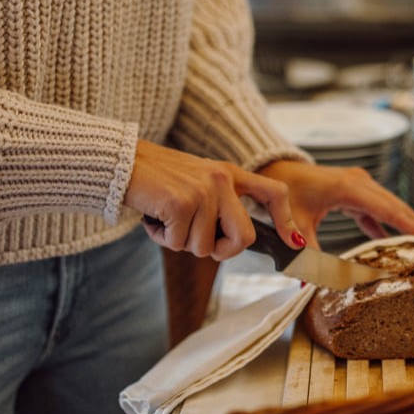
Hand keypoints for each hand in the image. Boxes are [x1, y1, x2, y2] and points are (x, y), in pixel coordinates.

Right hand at [123, 139, 305, 259]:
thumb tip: (232, 243)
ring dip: (180, 241)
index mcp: (229, 174)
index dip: (286, 221)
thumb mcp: (196, 184)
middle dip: (221, 251)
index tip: (293, 243)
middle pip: (243, 238)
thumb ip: (218, 206)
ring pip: (204, 247)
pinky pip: (179, 242)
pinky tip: (154, 217)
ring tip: (166, 218)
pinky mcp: (182, 202)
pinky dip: (162, 237)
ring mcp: (204, 191)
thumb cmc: (155, 179)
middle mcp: (222, 180)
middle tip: (197, 241)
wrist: (120, 161)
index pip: (274, 192)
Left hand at [255, 160, 413, 248]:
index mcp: (349, 188)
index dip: (412, 226)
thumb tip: (310, 283)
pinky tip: (396, 244)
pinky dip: (388, 225)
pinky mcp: (355, 192)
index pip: (389, 210)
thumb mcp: (296, 223)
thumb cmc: (284, 191)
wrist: (274, 169)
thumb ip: (306, 253)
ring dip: (407, 225)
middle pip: (397, 207)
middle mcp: (359, 183)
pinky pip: (378, 210)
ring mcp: (359, 185)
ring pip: (390, 207)